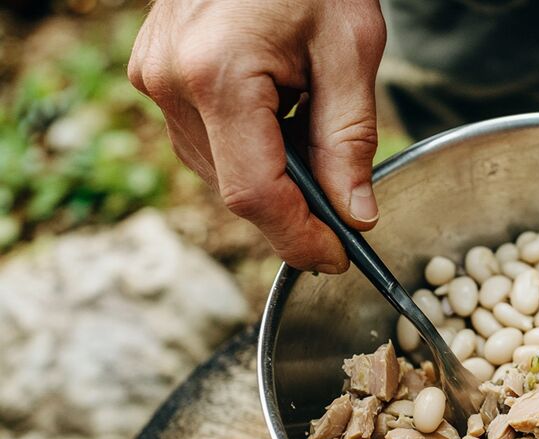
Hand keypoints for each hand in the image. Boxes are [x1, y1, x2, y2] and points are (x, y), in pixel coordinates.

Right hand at [128, 0, 385, 271]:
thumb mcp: (351, 51)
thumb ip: (350, 140)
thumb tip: (355, 216)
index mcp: (218, 74)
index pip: (254, 193)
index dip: (299, 238)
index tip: (339, 258)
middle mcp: (171, 81)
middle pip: (234, 188)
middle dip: (294, 211)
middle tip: (345, 206)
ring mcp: (154, 76)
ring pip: (217, 171)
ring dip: (272, 179)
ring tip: (314, 137)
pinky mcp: (154, 72)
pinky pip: (204, 141)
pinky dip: (249, 151)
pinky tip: (282, 120)